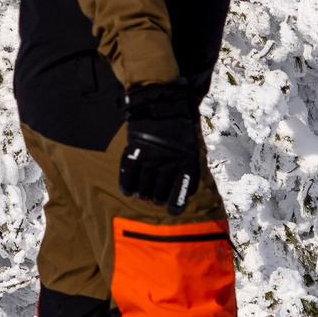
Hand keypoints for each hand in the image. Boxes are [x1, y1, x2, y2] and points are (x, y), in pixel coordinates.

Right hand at [119, 80, 204, 210]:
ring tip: (144, 193)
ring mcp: (151, 159)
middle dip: (158, 199)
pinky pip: (128, 176)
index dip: (175, 206)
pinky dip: (127, 186)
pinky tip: (128, 190)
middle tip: (156, 198)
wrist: (161, 106)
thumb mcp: (190, 150)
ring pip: (144, 189)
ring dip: (143, 193)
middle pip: (159, 194)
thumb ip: (186, 172)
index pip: (180, 193)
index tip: (171, 210)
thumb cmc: (178, 131)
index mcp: (185, 164)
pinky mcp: (134, 152)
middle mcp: (168, 164)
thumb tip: (181, 196)